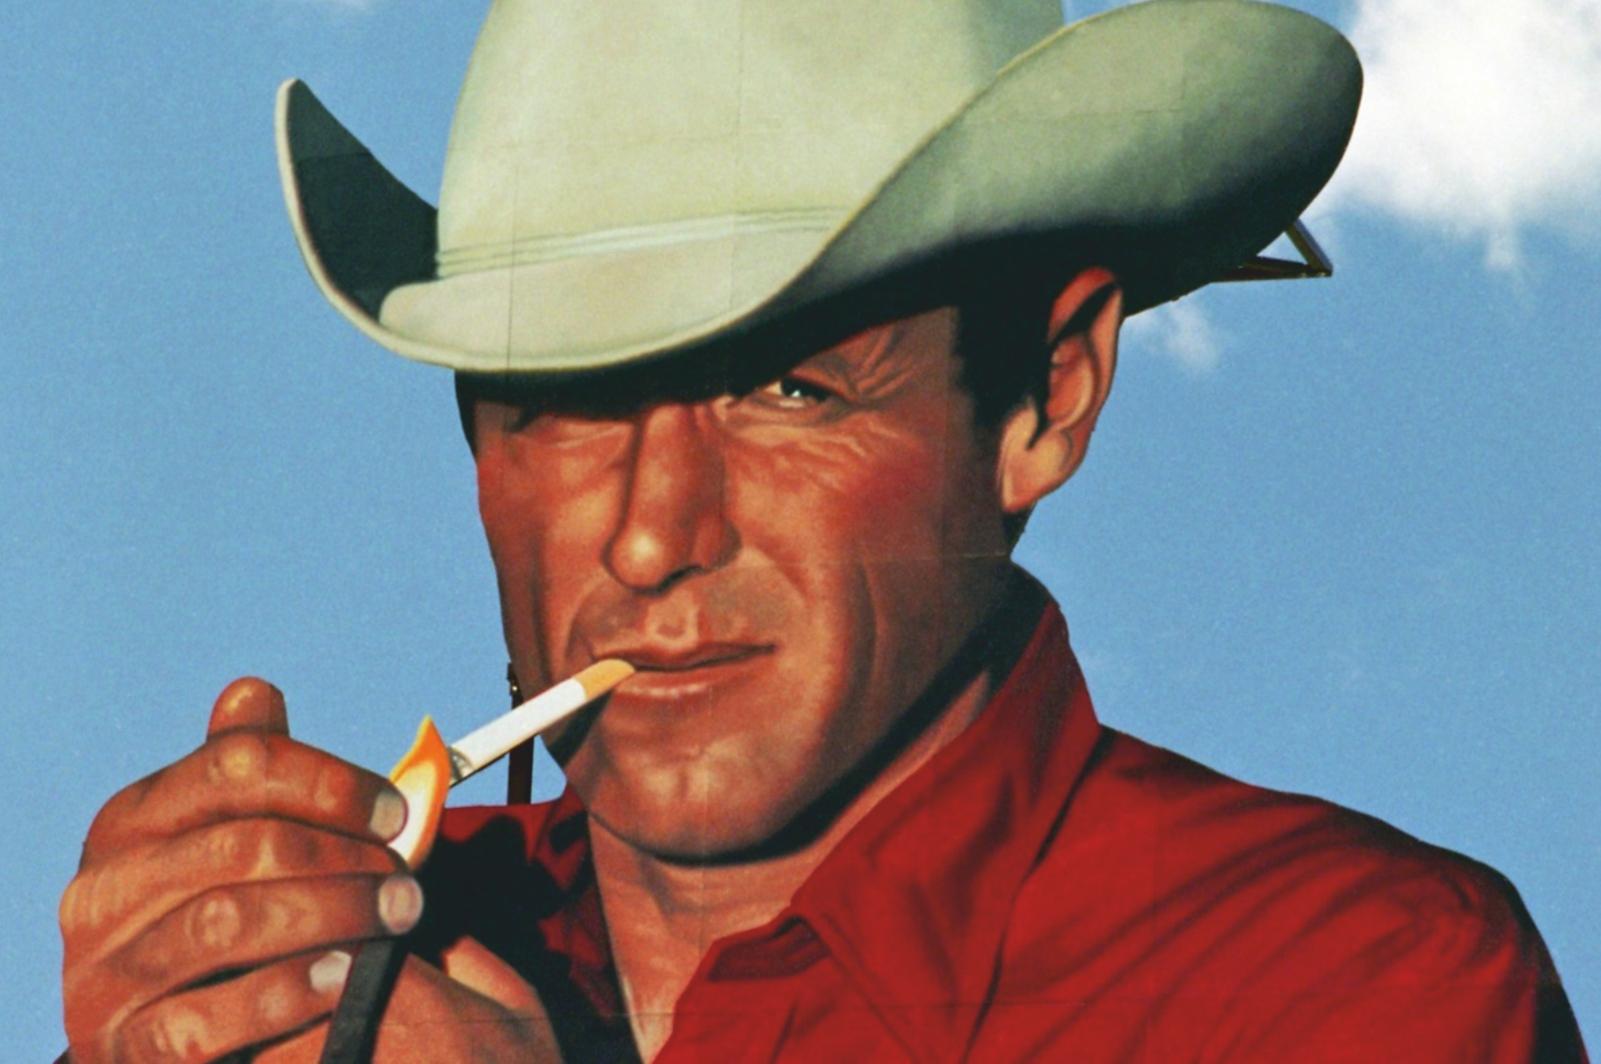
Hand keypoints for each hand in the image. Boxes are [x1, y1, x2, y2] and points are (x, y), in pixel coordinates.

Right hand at [60, 678, 561, 1061]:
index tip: (396, 810)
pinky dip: (286, 993)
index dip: (330, 783)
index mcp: (132, 822)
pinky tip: (343, 978)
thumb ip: (249, 777)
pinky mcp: (124, 1047)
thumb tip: (253, 692)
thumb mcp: (227, 841)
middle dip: (344, 856)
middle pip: (241, 845)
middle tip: (409, 877)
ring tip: (398, 919)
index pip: (235, 766)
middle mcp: (103, 891)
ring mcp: (105, 973)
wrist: (167, 1040)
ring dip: (334, 914)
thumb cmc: (218, 917)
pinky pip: (208, 1018)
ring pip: (227, 923)